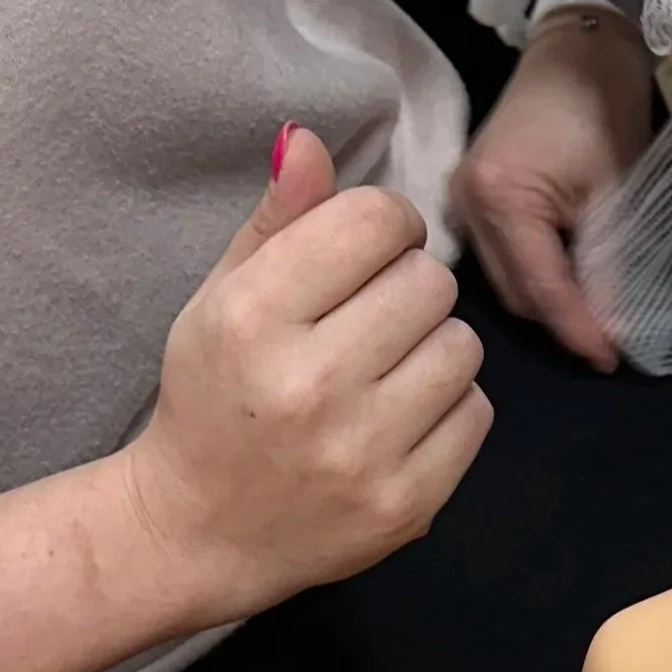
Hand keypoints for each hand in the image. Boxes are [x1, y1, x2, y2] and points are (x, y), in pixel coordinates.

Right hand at [121, 127, 492, 626]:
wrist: (193, 535)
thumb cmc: (214, 396)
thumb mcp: (224, 297)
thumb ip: (278, 218)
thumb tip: (308, 137)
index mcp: (254, 318)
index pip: (376, 220)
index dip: (384, 225)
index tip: (365, 253)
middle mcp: (309, 384)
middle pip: (430, 280)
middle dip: (407, 289)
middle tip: (367, 322)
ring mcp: (362, 452)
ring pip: (465, 344)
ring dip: (433, 348)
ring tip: (382, 372)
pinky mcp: (406, 506)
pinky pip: (478, 412)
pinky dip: (449, 409)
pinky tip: (397, 421)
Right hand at [450, 13, 655, 370]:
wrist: (577, 49)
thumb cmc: (603, 106)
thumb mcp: (616, 188)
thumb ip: (610, 262)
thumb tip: (616, 331)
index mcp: (498, 197)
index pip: (539, 288)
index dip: (577, 329)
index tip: (613, 360)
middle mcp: (464, 205)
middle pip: (512, 291)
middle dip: (560, 321)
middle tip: (609, 345)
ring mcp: (458, 199)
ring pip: (502, 278)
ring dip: (544, 301)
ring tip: (592, 321)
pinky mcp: (467, 195)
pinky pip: (497, 254)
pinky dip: (531, 273)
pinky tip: (564, 284)